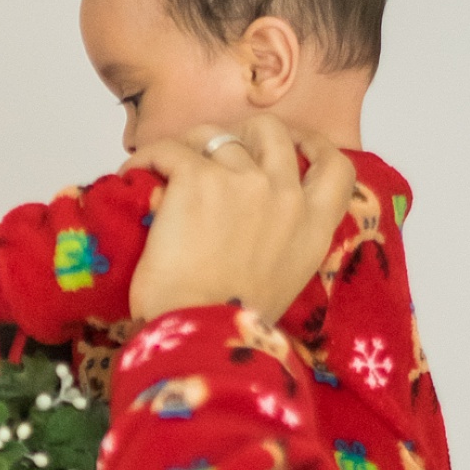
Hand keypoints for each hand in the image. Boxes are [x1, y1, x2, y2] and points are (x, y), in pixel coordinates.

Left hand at [124, 116, 355, 326]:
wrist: (201, 337)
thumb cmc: (231, 324)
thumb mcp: (283, 282)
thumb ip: (285, 244)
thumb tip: (258, 229)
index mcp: (313, 226)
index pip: (335, 165)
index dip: (315, 145)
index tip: (296, 142)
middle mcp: (285, 194)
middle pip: (272, 132)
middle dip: (242, 133)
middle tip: (212, 152)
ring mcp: (243, 181)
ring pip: (215, 135)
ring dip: (188, 146)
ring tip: (163, 168)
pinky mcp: (197, 179)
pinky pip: (169, 148)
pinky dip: (147, 155)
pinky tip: (134, 171)